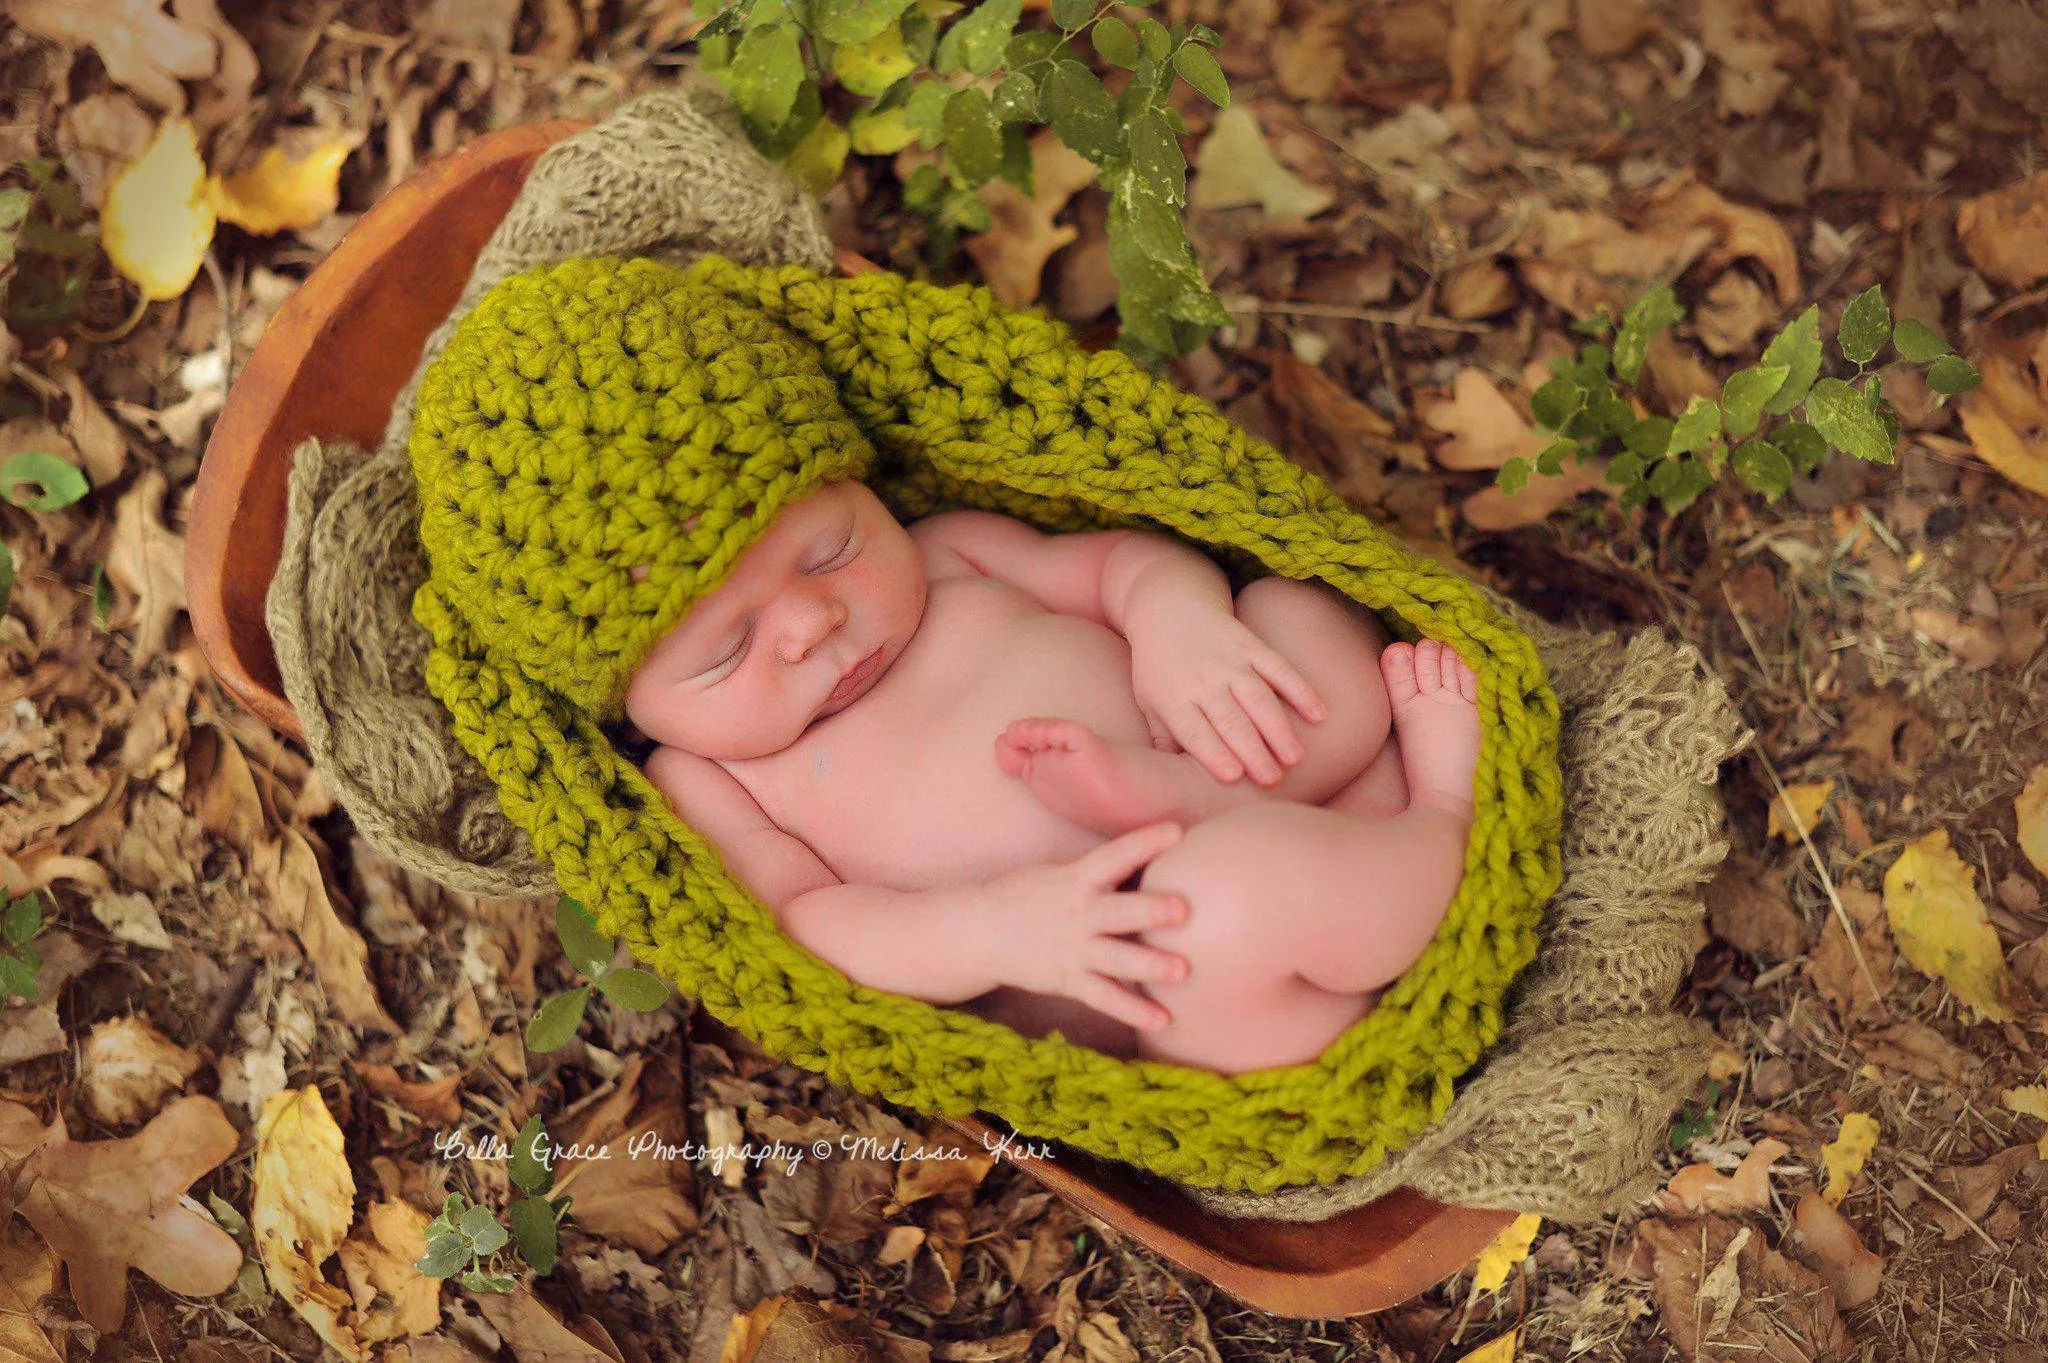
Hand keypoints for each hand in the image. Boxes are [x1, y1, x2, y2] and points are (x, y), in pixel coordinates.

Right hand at [982, 822, 1191, 1031]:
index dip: (1144, 842)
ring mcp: (1075, 949)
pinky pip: (1105, 998)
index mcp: (1078, 878)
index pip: (1114, 855)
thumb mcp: (1059, 873)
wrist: (980, 932)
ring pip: (1116, 959)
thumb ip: (1099, 871)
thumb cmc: (1027, 895)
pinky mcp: (1069, 979)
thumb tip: (1147, 857)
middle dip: (1149, 911)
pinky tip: (1163, 1020)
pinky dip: (1132, 1011)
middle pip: (1118, 912)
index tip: (1175, 830)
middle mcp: (1079, 913)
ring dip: (1148, 965)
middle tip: (1182, 910)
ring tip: (1182, 972)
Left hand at [1128, 608, 1326, 785]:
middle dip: (1252, 751)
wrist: (1170, 608)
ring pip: (1258, 698)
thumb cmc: (1158, 665)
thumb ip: (1163, 737)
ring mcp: (1230, 661)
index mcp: (1174, 698)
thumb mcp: (1148, 700)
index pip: (1195, 731)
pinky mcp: (1252, 646)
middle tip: (1271, 780)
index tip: (1233, 776)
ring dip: (1277, 728)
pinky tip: (1318, 714)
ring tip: (1294, 757)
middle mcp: (1203, 680)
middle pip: (1230, 720)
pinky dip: (1300, 690)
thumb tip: (1173, 777)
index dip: (1214, 753)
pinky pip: (1279, 669)